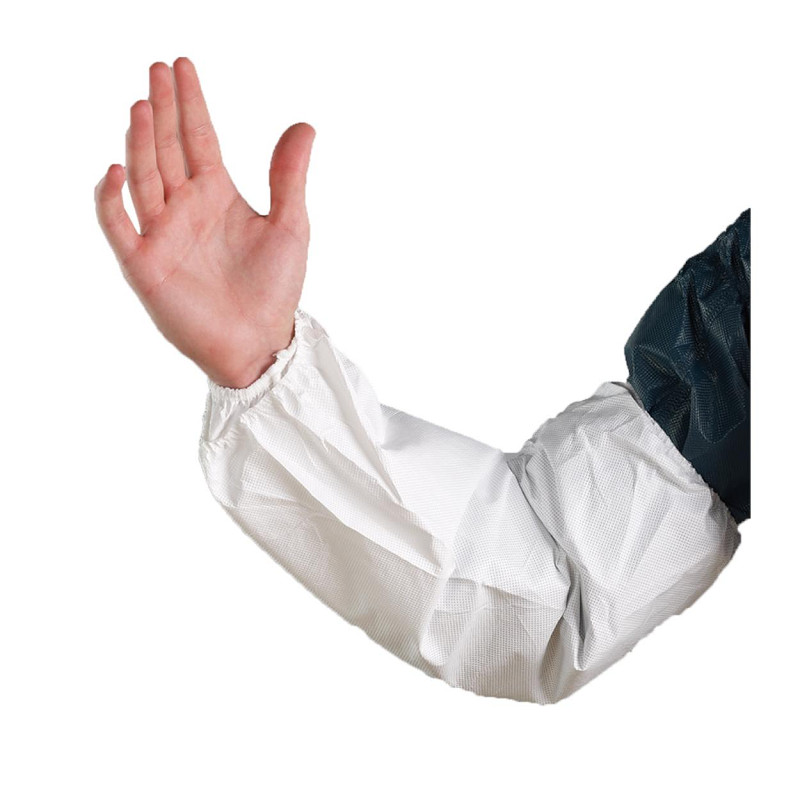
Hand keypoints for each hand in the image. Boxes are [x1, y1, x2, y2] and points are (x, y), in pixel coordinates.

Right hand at [95, 57, 315, 388]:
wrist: (260, 343)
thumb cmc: (276, 289)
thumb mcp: (290, 226)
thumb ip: (289, 177)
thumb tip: (304, 125)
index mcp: (217, 195)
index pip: (198, 138)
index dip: (190, 102)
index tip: (182, 66)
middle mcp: (186, 208)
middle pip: (166, 148)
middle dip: (161, 109)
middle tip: (156, 70)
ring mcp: (162, 234)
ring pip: (144, 178)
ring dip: (140, 144)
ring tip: (143, 106)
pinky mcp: (145, 265)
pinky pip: (119, 226)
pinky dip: (112, 200)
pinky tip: (116, 171)